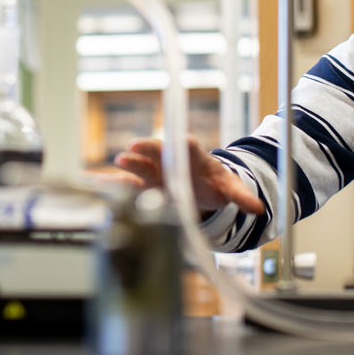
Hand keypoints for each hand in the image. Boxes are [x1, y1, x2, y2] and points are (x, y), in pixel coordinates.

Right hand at [114, 136, 264, 213]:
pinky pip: (129, 183)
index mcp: (190, 153)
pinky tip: (94, 183)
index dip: (167, 146)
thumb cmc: (214, 182)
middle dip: (142, 154)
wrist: (203, 186)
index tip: (154, 146)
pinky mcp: (147, 184)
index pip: (180, 146)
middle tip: (128, 153)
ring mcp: (156, 172)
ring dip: (125, 170)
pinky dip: (113, 183)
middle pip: (155, 154)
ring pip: (139, 169)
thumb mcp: (229, 188)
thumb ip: (240, 196)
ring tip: (109, 169)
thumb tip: (258, 208)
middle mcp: (169, 158)